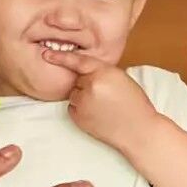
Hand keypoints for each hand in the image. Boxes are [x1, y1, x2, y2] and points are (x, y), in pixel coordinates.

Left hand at [41, 50, 156, 153]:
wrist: (139, 131)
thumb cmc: (135, 105)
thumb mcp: (122, 79)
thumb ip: (102, 73)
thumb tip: (83, 74)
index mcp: (103, 73)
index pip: (78, 61)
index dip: (61, 57)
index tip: (47, 54)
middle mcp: (90, 86)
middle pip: (78, 80)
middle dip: (87, 85)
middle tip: (107, 96)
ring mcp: (82, 103)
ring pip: (74, 94)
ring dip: (84, 98)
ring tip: (104, 108)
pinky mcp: (78, 118)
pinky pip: (73, 108)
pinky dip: (81, 111)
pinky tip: (98, 116)